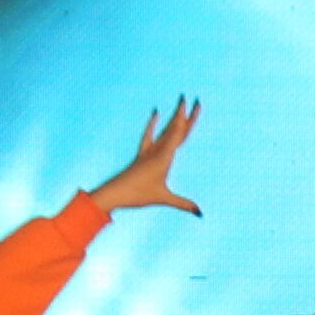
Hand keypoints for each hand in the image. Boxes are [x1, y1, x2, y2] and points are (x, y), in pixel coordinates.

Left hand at [88, 99, 205, 219]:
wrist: (113, 192)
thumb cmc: (137, 195)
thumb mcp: (163, 198)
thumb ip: (183, 204)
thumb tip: (201, 214)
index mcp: (164, 156)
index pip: (180, 132)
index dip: (189, 118)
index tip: (196, 104)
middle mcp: (157, 149)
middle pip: (175, 128)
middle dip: (185, 114)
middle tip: (194, 99)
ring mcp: (149, 150)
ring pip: (164, 130)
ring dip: (173, 118)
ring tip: (180, 105)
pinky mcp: (142, 154)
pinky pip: (149, 135)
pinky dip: (153, 124)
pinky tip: (155, 112)